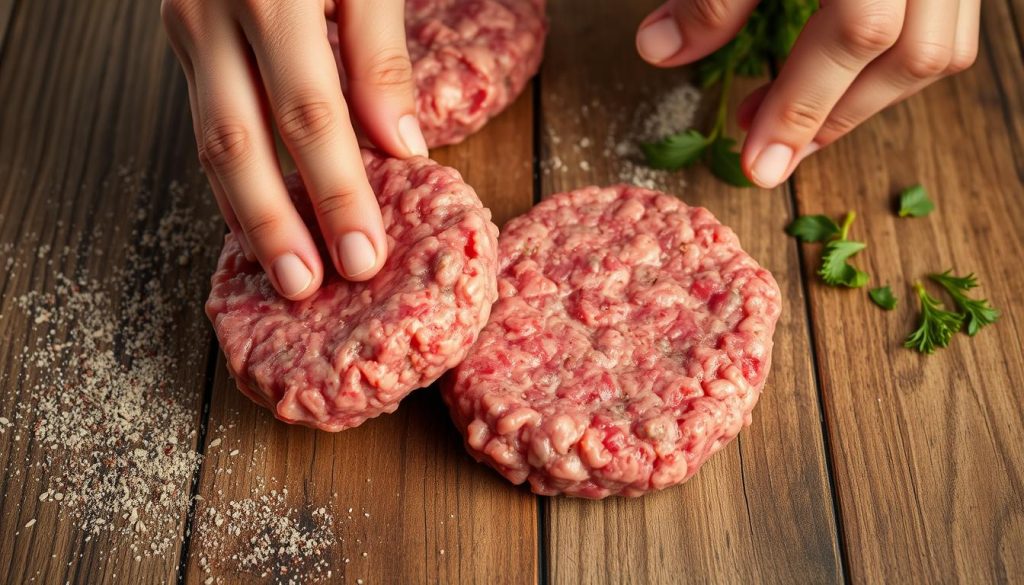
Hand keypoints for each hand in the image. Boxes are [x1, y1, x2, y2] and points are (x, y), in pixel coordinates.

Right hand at [162, 0, 427, 298]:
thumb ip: (379, 50)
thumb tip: (400, 145)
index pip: (310, 113)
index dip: (337, 189)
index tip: (366, 252)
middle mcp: (213, 12)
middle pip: (244, 140)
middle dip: (283, 221)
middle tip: (316, 286)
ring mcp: (189, 26)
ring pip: (210, 139)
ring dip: (248, 213)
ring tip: (282, 271)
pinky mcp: (186, 39)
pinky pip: (206, 119)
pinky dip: (230, 177)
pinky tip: (253, 218)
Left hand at [636, 0, 979, 187]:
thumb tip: (658, 51)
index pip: (855, 32)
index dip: (801, 104)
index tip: (757, 166)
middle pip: (910, 55)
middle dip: (832, 115)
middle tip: (767, 152)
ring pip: (939, 50)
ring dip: (867, 98)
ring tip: (797, 120)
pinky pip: (947, 29)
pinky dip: (893, 67)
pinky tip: (839, 78)